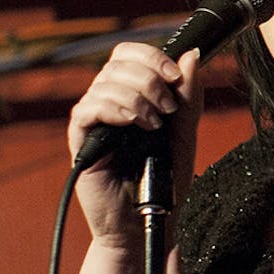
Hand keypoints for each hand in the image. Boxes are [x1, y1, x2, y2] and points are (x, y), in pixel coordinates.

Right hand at [68, 44, 203, 244]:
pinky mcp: (81, 141)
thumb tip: (192, 54)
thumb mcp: (185, 132)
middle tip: (167, 110)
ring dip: (136, 99)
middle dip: (149, 79)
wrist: (151, 218)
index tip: (176, 77)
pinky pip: (86, 110)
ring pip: (104, 84)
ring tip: (153, 126)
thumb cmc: (166, 180)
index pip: (130, 54)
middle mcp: (110, 102)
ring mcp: (94, 121)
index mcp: (133, 95)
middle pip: (117, 63)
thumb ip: (188, 96)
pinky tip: (132, 124)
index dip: (151, 56)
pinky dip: (113, 109)